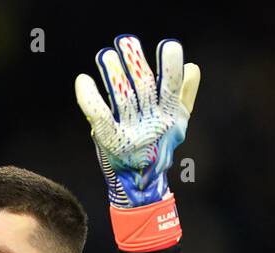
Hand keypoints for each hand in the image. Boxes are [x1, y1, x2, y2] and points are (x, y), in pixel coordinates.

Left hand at [75, 35, 199, 208]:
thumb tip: (192, 66)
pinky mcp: (111, 141)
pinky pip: (99, 116)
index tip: (167, 45)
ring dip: (113, 74)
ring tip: (105, 55)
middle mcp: (152, 122)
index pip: (172, 85)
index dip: (171, 65)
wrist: (142, 187)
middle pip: (143, 87)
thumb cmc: (158, 149)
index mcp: (169, 114)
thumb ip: (186, 94)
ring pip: (122, 98)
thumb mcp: (178, 123)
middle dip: (135, 62)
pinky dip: (89, 99)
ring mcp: (131, 133)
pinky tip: (83, 80)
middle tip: (125, 42)